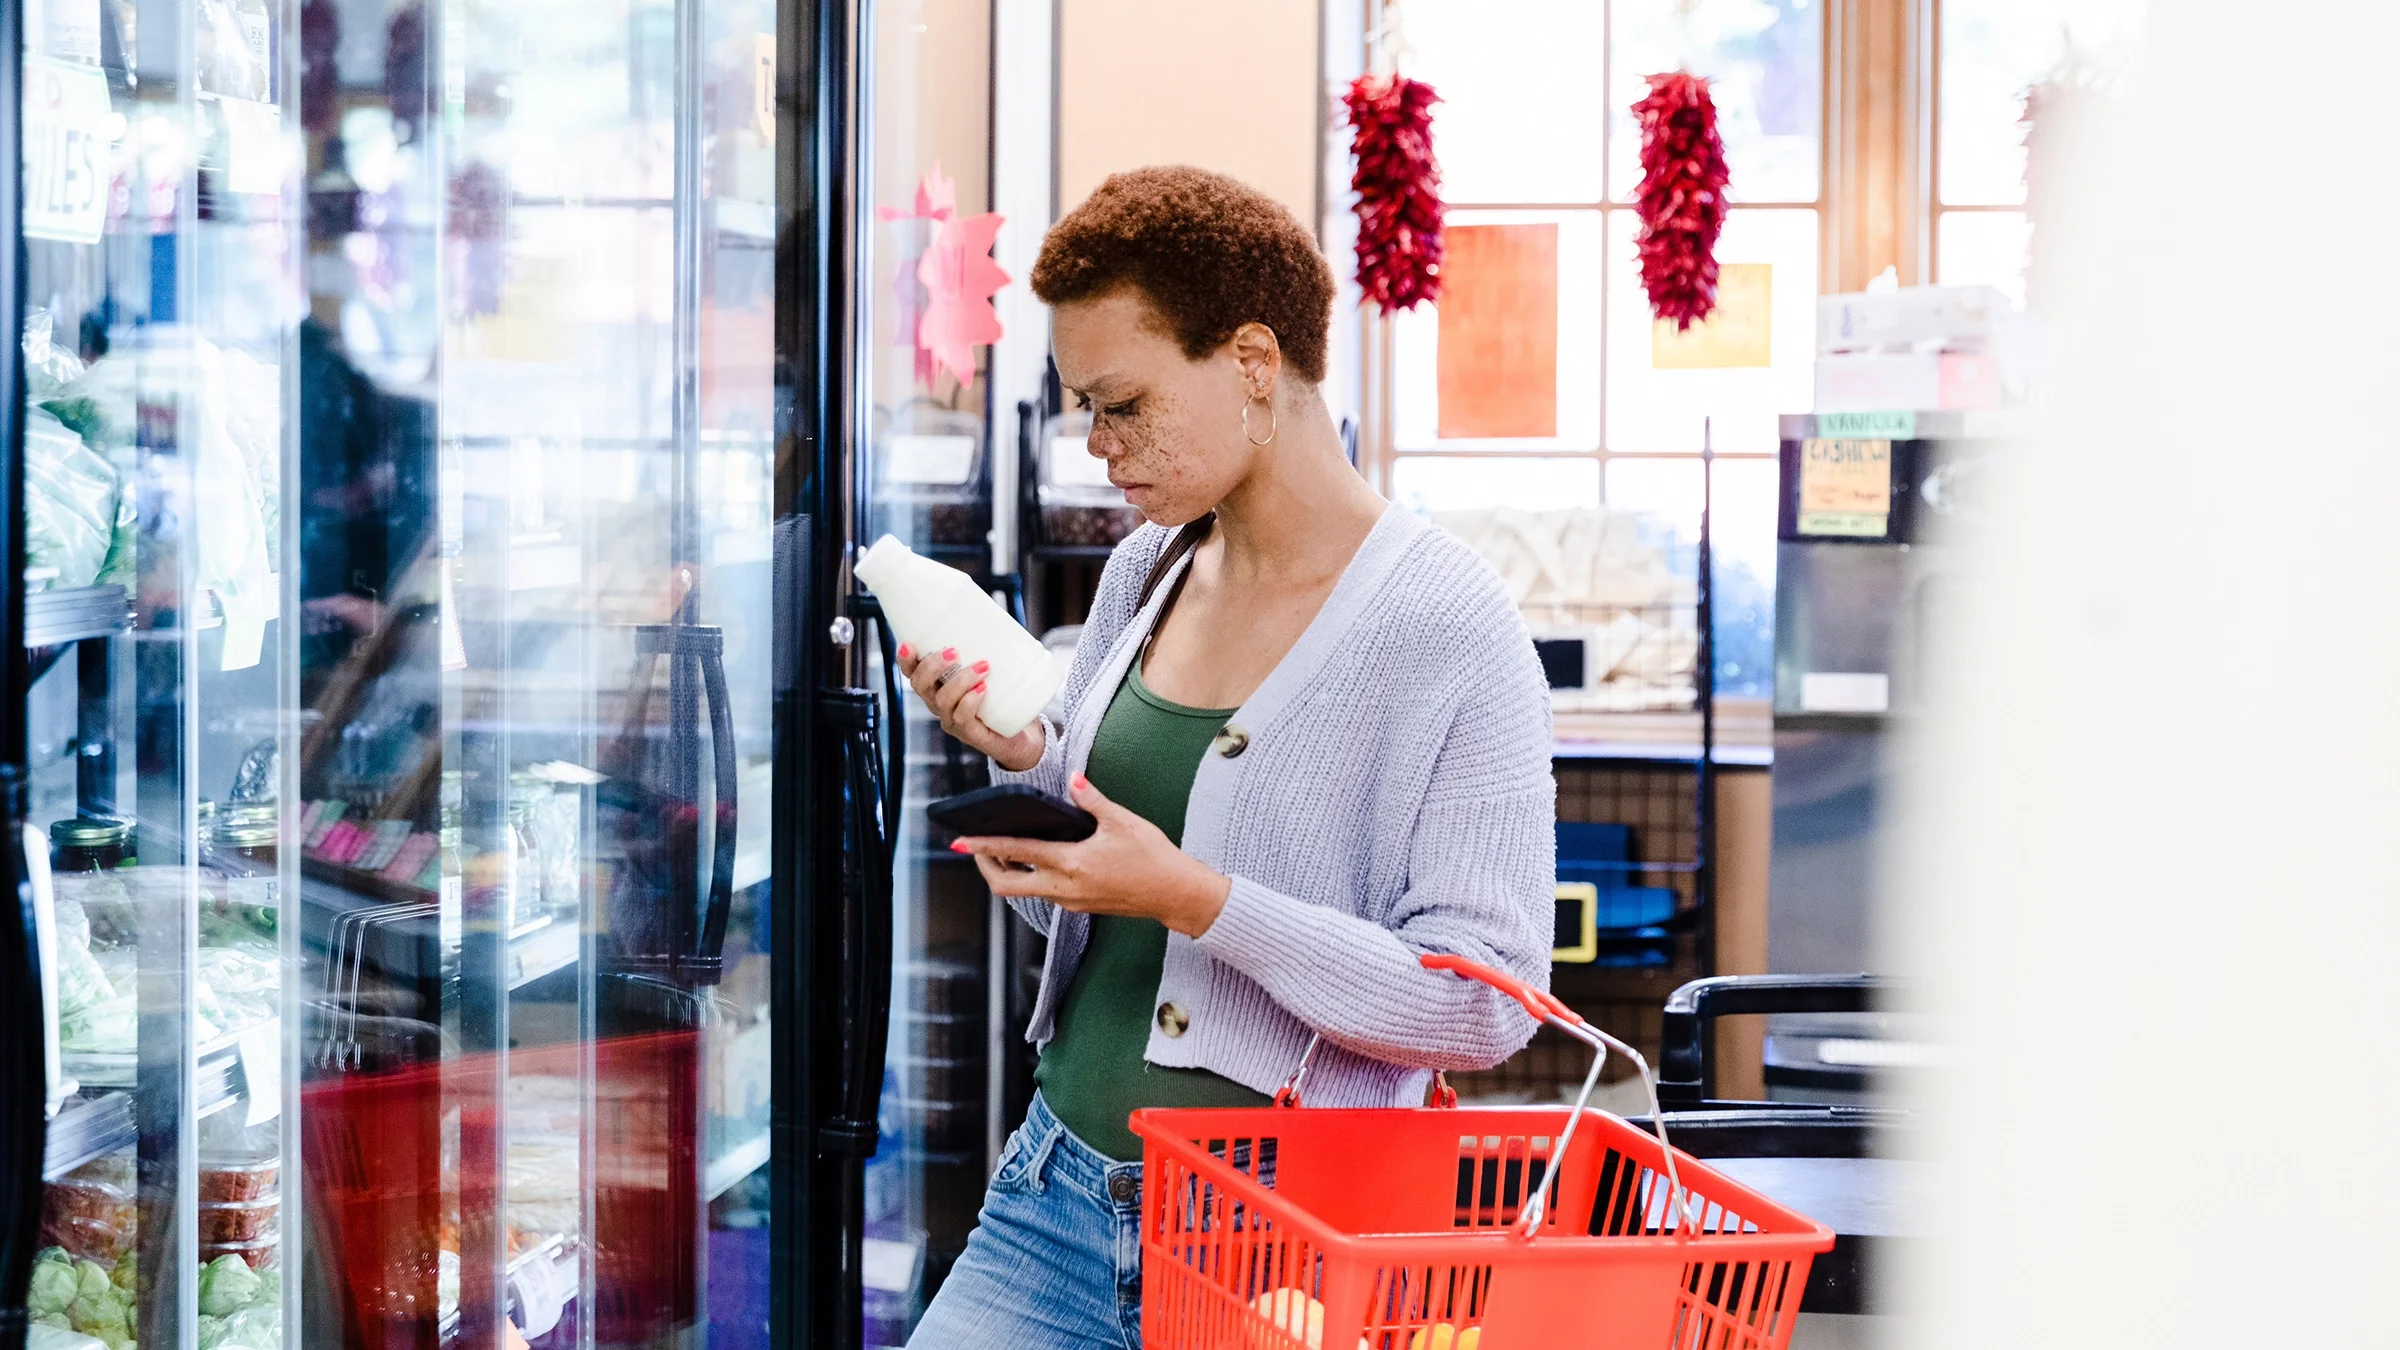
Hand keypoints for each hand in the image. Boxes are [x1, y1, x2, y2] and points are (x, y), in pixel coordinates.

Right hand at [897, 643, 1045, 771]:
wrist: (1022, 735)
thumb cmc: (1005, 697)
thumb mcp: (995, 669)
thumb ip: (990, 646)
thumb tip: (997, 614)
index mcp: (938, 687)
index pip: (913, 673)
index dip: (905, 660)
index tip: (908, 644)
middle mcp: (939, 705)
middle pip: (920, 686)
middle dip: (932, 666)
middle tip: (954, 651)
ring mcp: (953, 721)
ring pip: (942, 701)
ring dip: (959, 680)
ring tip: (983, 666)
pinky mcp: (971, 735)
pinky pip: (962, 719)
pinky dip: (970, 701)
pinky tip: (983, 690)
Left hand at [951, 774, 1231, 937]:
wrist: (1176, 894)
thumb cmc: (1153, 857)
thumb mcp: (1123, 821)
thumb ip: (1092, 800)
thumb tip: (1073, 779)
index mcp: (1072, 863)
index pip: (1017, 853)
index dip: (984, 846)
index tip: (960, 840)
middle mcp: (1065, 888)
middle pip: (1008, 886)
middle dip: (986, 867)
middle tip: (974, 849)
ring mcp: (1072, 902)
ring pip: (1026, 891)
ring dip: (1010, 873)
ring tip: (1003, 849)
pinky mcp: (1082, 906)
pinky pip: (1046, 893)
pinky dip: (1033, 877)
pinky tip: (1040, 859)